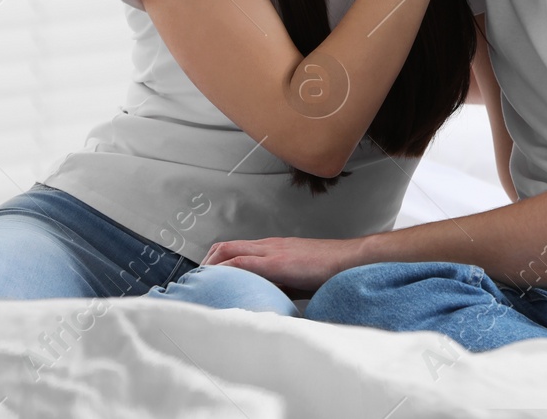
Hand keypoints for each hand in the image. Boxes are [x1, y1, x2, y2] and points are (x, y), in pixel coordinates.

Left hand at [202, 235, 363, 292]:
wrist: (349, 259)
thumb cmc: (329, 270)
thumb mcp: (298, 278)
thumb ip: (280, 284)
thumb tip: (266, 300)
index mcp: (274, 248)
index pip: (236, 248)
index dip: (216, 261)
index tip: (206, 278)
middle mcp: (269, 245)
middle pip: (226, 246)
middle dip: (206, 263)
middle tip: (197, 283)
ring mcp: (272, 251)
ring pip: (229, 251)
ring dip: (210, 266)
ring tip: (200, 285)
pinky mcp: (278, 261)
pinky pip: (243, 262)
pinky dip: (225, 271)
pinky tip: (217, 283)